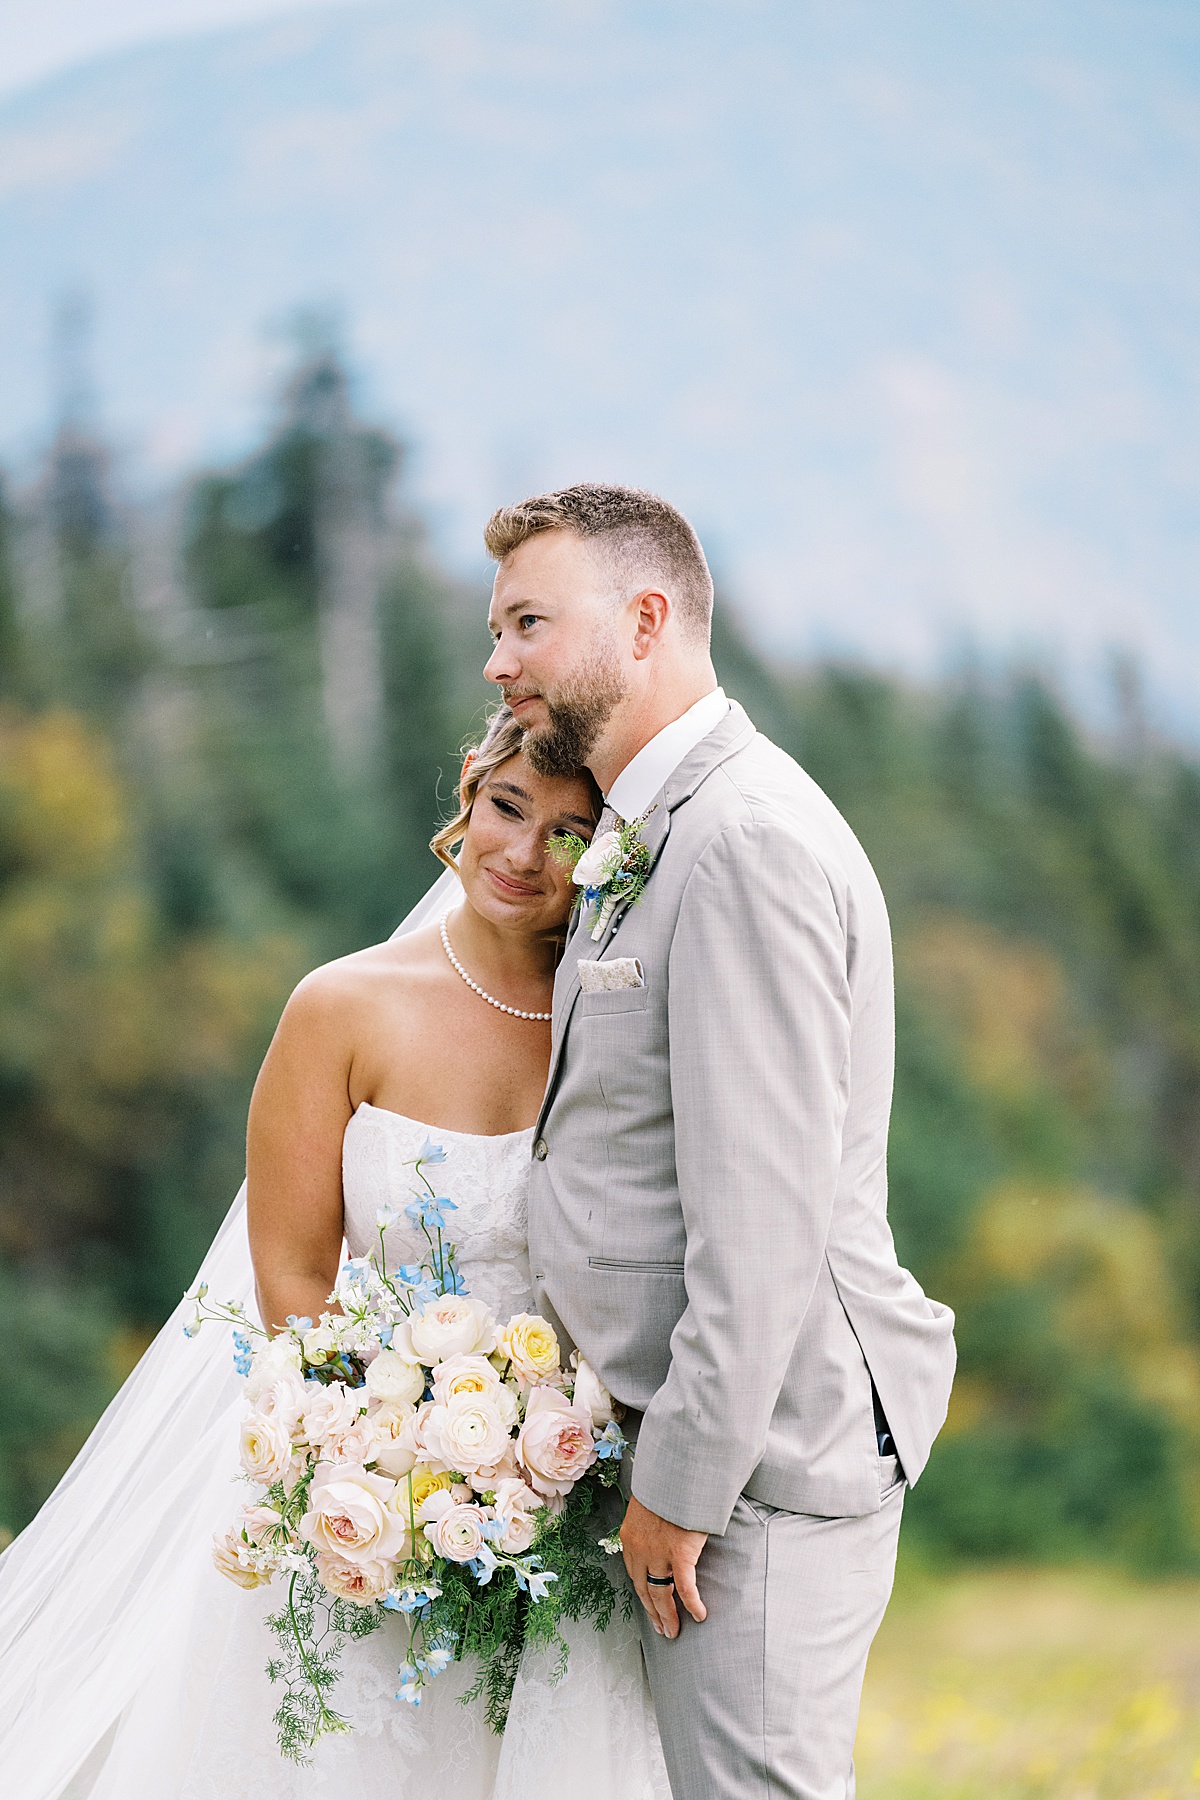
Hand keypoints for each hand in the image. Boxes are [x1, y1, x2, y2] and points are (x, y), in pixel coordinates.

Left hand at [620, 1493, 707, 1638]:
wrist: (676, 1474)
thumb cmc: (665, 1485)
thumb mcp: (647, 1504)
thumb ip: (649, 1522)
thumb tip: (658, 1530)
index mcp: (630, 1537)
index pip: (634, 1573)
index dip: (643, 1593)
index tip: (650, 1605)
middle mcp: (640, 1550)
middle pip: (644, 1590)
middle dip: (653, 1612)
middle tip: (661, 1628)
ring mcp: (659, 1554)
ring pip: (662, 1595)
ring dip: (667, 1616)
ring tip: (673, 1632)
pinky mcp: (680, 1555)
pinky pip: (686, 1588)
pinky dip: (692, 1604)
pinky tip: (699, 1615)